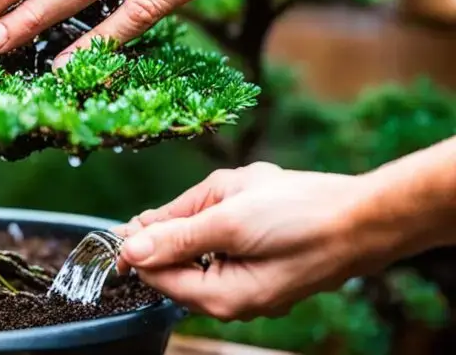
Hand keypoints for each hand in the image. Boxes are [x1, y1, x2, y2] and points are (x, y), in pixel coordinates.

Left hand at [113, 162, 395, 320]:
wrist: (368, 217)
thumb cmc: (302, 217)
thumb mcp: (228, 220)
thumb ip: (176, 236)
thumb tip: (131, 248)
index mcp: (218, 297)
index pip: (155, 275)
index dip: (136, 246)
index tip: (127, 220)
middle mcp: (231, 301)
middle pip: (177, 261)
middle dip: (183, 222)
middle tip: (211, 195)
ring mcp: (251, 287)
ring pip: (203, 247)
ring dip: (209, 215)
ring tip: (240, 194)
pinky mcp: (265, 270)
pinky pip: (229, 245)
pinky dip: (229, 219)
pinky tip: (252, 201)